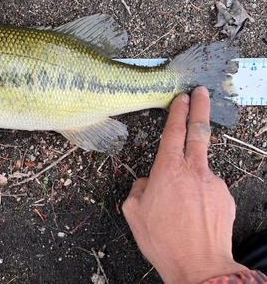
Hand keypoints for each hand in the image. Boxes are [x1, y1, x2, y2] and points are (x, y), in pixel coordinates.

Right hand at [122, 87, 246, 283]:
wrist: (199, 266)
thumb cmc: (164, 241)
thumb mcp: (134, 212)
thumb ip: (139, 189)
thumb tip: (146, 182)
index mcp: (168, 171)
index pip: (174, 132)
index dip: (178, 112)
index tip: (181, 98)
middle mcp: (193, 172)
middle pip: (198, 131)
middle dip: (199, 108)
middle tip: (201, 93)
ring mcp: (213, 184)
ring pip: (200, 169)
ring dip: (191, 179)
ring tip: (182, 210)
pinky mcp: (226, 198)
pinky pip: (210, 190)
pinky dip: (201, 197)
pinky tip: (194, 216)